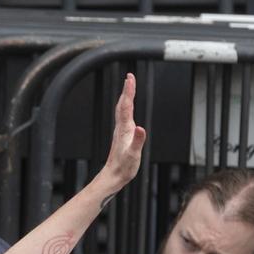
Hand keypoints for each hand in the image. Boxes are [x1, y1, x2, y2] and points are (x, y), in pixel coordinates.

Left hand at [94, 74, 146, 193]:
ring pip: (122, 110)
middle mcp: (121, 128)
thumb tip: (141, 128)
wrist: (113, 176)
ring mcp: (120, 131)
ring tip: (128, 88)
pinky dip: (126, 108)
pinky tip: (127, 110)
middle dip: (127, 90)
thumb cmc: (123, 167)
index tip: (130, 77)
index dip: (129, 91)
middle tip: (130, 77)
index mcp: (124, 129)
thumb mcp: (133, 155)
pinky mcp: (121, 136)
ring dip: (126, 97)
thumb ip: (137, 141)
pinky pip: (123, 117)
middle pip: (123, 104)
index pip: (127, 105)